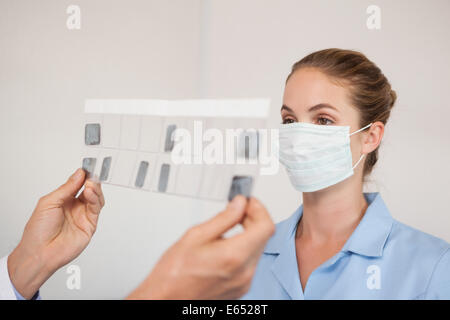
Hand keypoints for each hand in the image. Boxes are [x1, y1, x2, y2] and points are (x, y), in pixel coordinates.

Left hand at [7, 168, 104, 298]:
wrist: (40, 252)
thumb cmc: (38, 230)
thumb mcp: (49, 202)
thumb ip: (67, 188)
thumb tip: (79, 174)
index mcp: (64, 200)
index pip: (78, 184)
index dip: (83, 175)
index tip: (87, 167)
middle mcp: (75, 207)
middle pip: (90, 190)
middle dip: (92, 181)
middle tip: (92, 175)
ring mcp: (83, 216)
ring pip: (96, 198)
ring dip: (95, 189)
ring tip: (90, 184)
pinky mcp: (90, 225)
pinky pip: (97, 209)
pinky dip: (95, 199)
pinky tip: (90, 193)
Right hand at [127, 195, 274, 299]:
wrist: (165, 299)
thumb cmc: (173, 274)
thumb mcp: (195, 236)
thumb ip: (223, 218)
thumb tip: (239, 204)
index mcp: (234, 256)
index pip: (265, 226)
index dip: (259, 209)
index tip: (248, 202)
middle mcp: (244, 272)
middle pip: (263, 238)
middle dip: (253, 219)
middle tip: (238, 210)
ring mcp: (244, 283)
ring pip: (257, 250)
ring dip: (248, 234)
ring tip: (227, 228)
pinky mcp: (240, 289)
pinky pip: (249, 264)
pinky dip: (243, 250)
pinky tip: (226, 246)